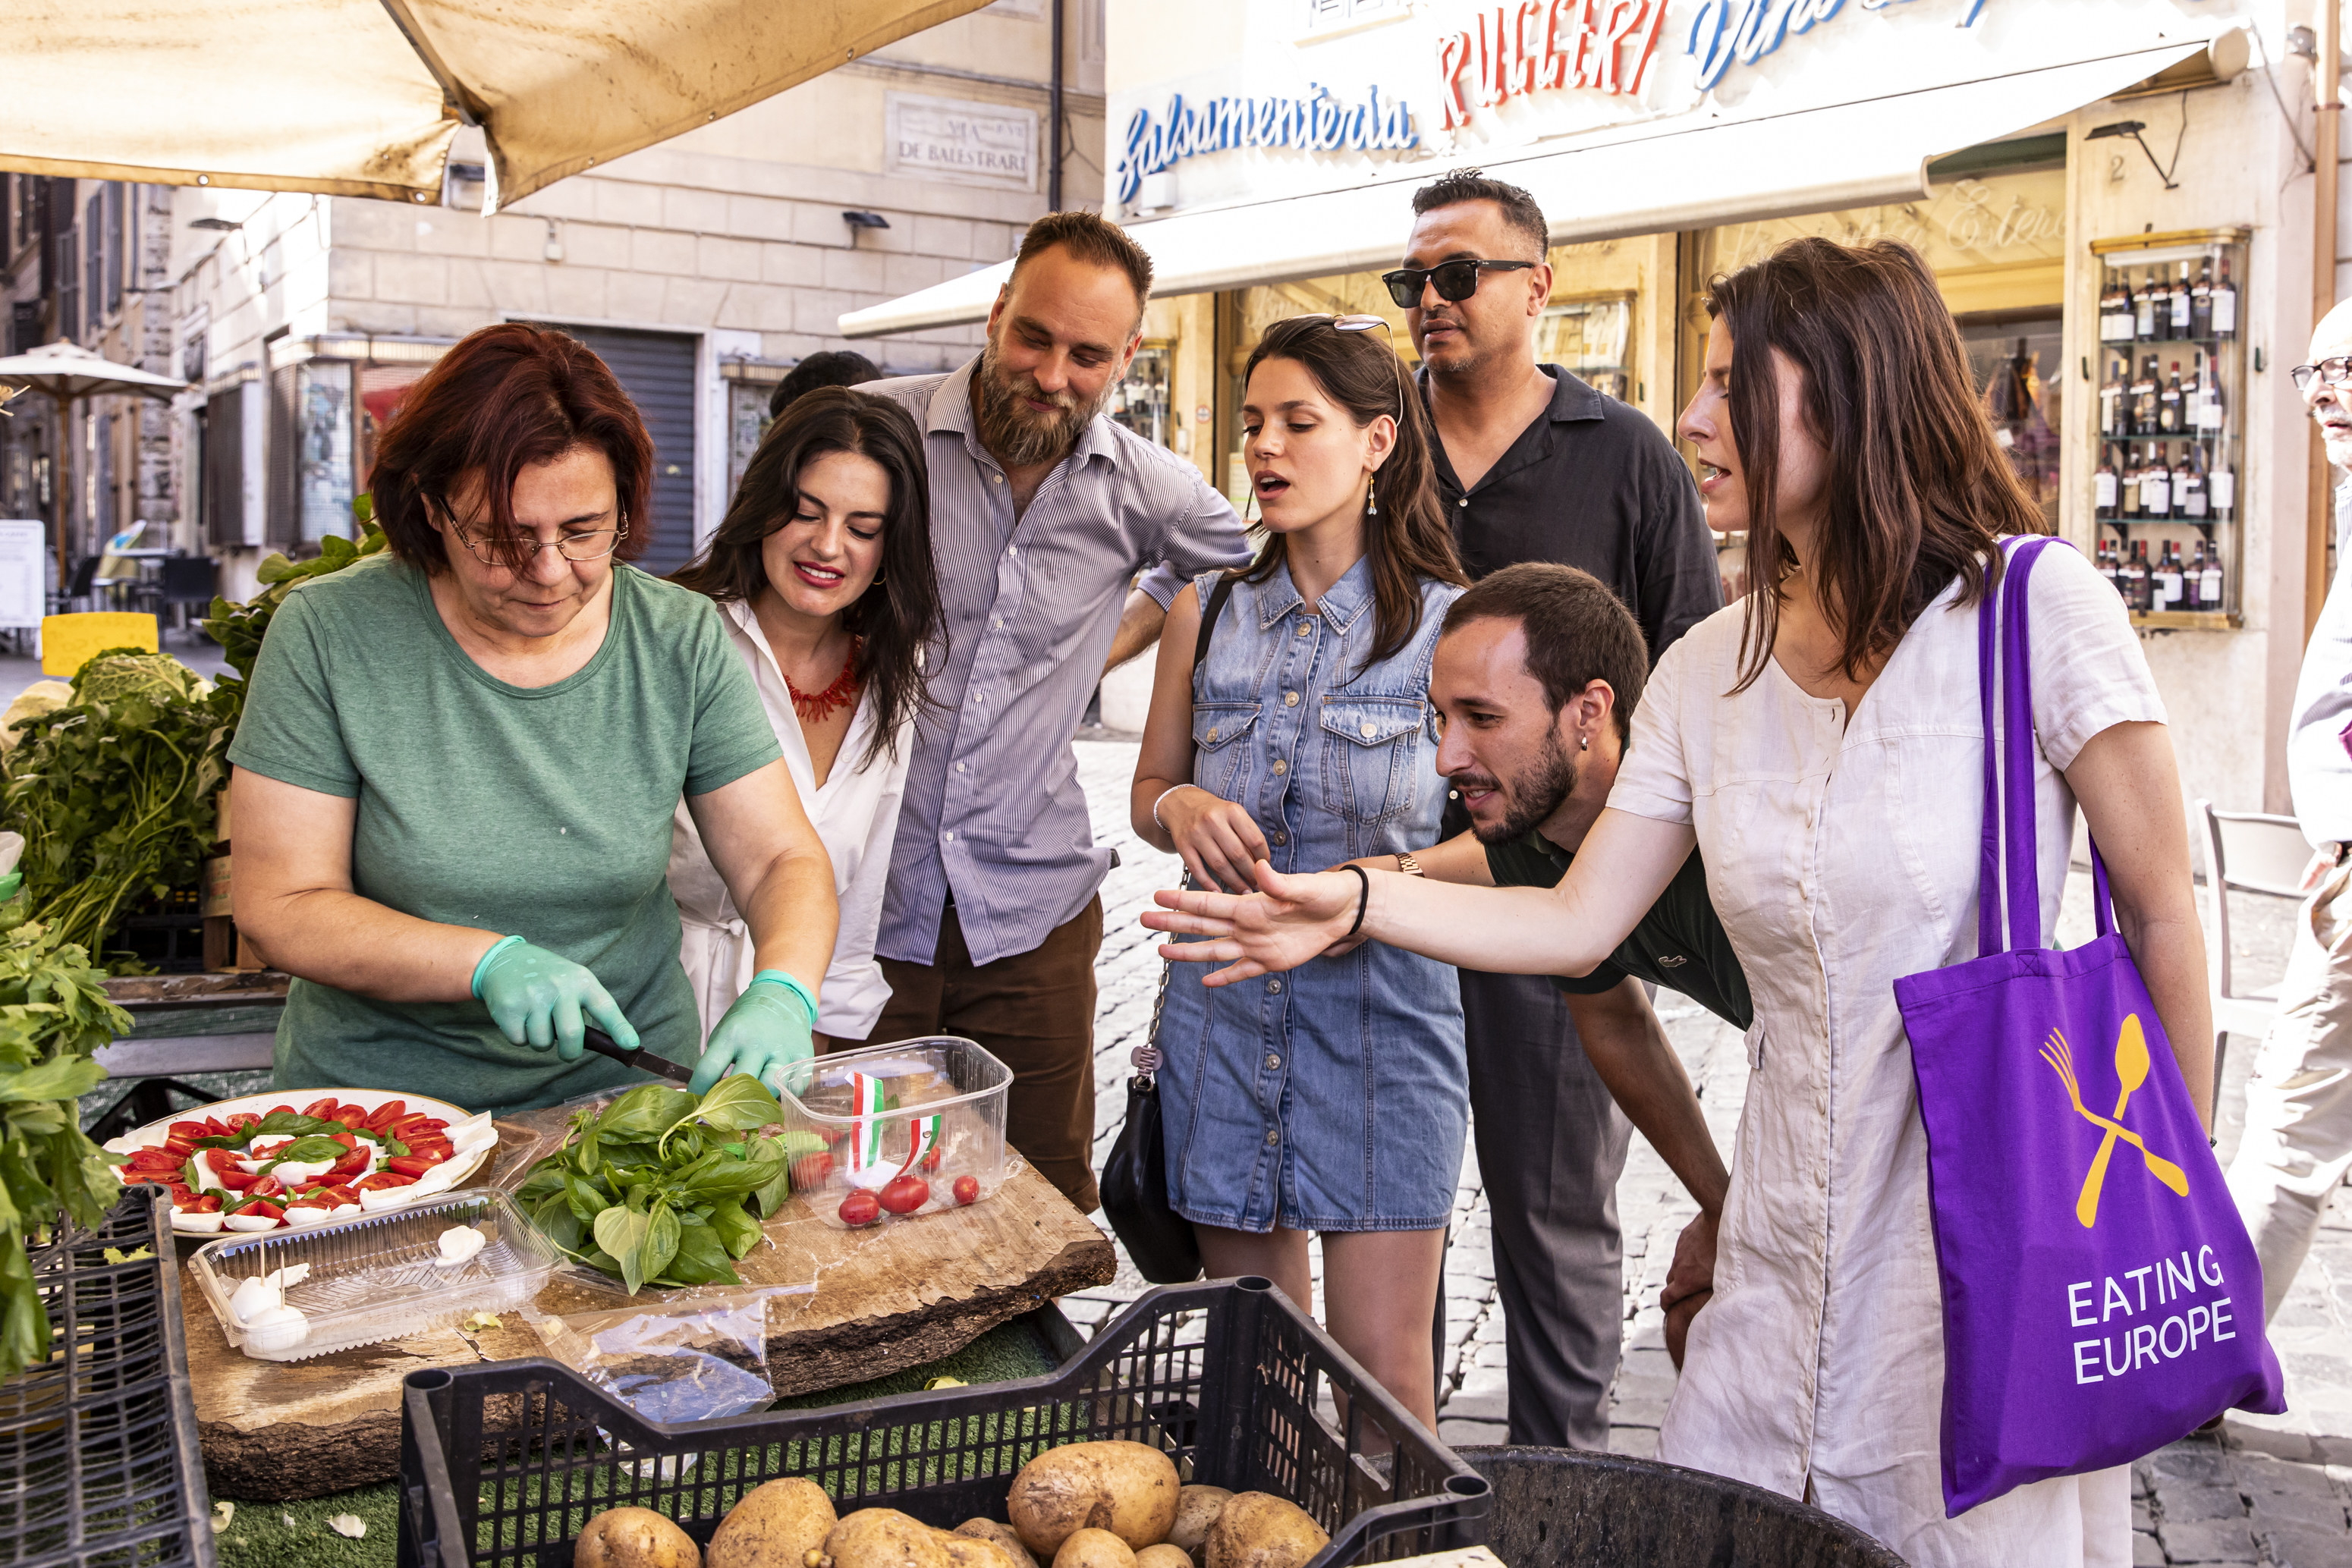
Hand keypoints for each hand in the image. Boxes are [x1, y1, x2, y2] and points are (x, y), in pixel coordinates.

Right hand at [474, 939, 638, 1060]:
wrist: (505, 959)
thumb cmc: (549, 978)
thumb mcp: (573, 982)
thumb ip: (588, 1009)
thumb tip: (608, 1045)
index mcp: (582, 981)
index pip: (606, 1008)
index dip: (620, 1029)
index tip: (631, 1046)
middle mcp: (559, 986)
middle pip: (571, 1036)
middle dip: (570, 1053)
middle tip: (568, 1053)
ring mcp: (533, 996)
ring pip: (542, 1043)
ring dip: (541, 1042)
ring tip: (537, 1020)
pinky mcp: (508, 1007)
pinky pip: (519, 1040)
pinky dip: (520, 1037)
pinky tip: (519, 1016)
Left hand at [689, 973, 815, 1094]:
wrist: (782, 997)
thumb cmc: (747, 1022)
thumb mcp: (725, 1034)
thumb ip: (717, 1062)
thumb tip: (706, 1097)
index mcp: (731, 1035)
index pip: (708, 1071)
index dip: (698, 1093)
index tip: (697, 1105)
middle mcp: (757, 1042)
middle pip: (739, 1084)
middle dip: (729, 1103)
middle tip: (725, 1112)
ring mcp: (781, 1050)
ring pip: (769, 1089)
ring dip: (759, 1100)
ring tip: (753, 1102)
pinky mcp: (802, 1056)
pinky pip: (793, 1088)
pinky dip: (784, 1095)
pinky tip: (775, 1091)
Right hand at [1142, 860, 1359, 985]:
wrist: (1345, 911)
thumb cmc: (1325, 892)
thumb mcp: (1304, 886)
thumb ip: (1279, 883)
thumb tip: (1259, 868)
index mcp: (1250, 904)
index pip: (1209, 901)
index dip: (1182, 899)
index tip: (1157, 894)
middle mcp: (1246, 924)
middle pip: (1203, 925)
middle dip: (1173, 923)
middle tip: (1145, 919)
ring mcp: (1256, 944)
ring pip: (1214, 950)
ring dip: (1189, 952)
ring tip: (1162, 952)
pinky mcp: (1269, 961)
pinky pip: (1242, 972)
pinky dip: (1224, 978)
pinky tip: (1205, 983)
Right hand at [1157, 786, 1271, 893]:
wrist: (1181, 804)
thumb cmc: (1215, 813)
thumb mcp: (1233, 813)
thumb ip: (1247, 834)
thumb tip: (1263, 865)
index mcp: (1232, 811)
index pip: (1255, 840)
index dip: (1264, 859)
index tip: (1266, 870)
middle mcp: (1213, 820)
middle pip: (1238, 855)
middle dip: (1250, 874)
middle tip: (1259, 887)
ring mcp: (1196, 833)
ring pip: (1219, 865)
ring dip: (1234, 882)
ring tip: (1244, 892)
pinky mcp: (1182, 845)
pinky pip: (1198, 870)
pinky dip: (1209, 885)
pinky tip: (1219, 893)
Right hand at [1660, 1209, 1717, 1370]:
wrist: (1721, 1218)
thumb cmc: (1728, 1253)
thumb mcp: (1725, 1281)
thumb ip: (1720, 1295)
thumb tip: (1727, 1309)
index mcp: (1685, 1281)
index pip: (1666, 1298)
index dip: (1666, 1306)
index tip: (1669, 1309)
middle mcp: (1678, 1266)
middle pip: (1670, 1282)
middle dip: (1675, 1289)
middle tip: (1686, 1293)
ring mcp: (1680, 1251)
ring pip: (1677, 1265)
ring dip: (1684, 1271)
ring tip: (1700, 1271)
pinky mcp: (1684, 1237)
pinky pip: (1683, 1251)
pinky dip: (1689, 1256)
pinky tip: (1704, 1252)